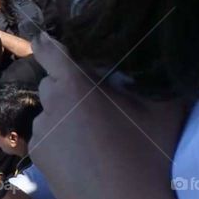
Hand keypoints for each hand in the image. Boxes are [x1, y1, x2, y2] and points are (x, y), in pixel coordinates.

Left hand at [29, 34, 185, 198]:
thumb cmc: (146, 158)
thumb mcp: (161, 114)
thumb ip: (152, 81)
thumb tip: (160, 64)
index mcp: (75, 85)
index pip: (48, 50)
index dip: (46, 44)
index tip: (45, 41)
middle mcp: (51, 103)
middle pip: (51, 84)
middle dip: (67, 89)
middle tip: (95, 107)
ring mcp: (41, 130)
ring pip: (50, 113)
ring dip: (64, 117)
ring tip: (93, 138)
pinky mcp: (37, 154)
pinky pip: (47, 137)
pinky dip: (59, 141)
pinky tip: (83, 156)